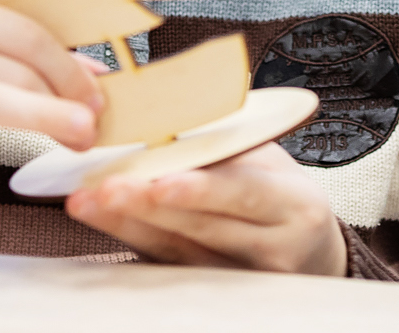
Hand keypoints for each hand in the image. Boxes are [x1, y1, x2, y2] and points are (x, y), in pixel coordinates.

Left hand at [65, 142, 347, 275]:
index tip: (158, 181)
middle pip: (202, 227)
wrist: (310, 252)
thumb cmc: (281, 193)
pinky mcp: (218, 290)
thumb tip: (163, 107)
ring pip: (179, 250)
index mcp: (293, 203)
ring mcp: (245, 276)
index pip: (243, 193)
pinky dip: (134, 239)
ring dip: (127, 223)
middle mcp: (273, 246)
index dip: (199, 188)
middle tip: (104, 188)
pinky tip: (105, 221)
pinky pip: (170, 265)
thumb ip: (225, 144)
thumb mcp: (269, 161)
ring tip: (87, 201)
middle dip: (147, 206)